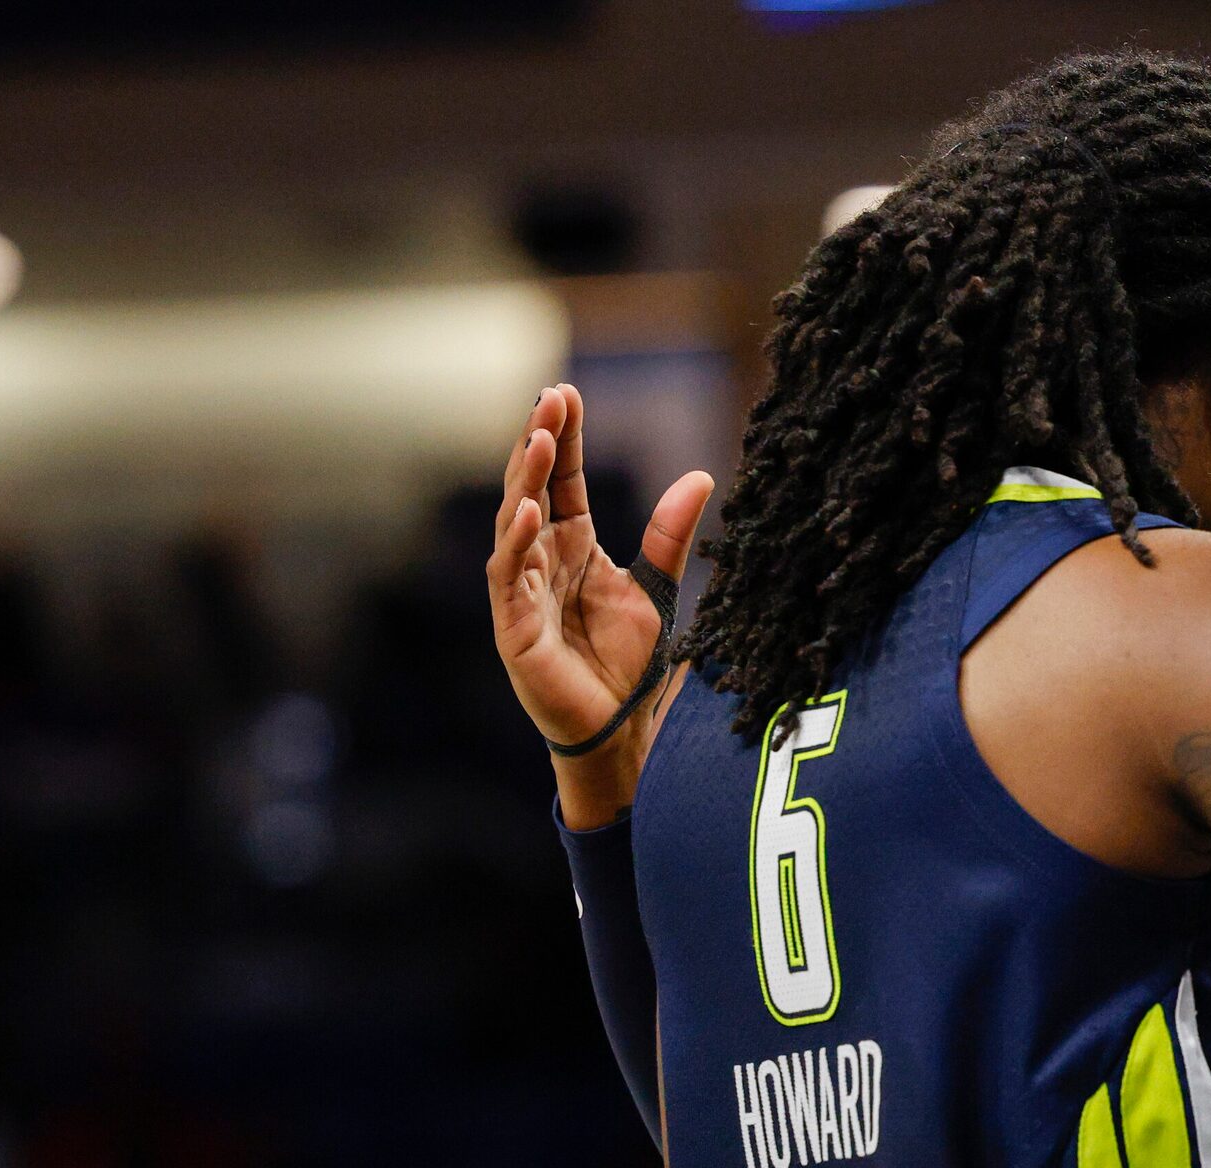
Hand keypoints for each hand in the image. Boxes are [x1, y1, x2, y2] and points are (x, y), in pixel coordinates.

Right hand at [487, 383, 714, 824]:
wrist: (622, 732)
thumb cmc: (630, 666)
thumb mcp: (657, 588)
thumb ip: (670, 535)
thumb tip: (702, 476)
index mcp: (573, 547)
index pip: (563, 481)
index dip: (565, 439)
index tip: (566, 392)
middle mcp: (540, 561)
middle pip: (533, 489)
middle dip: (539, 443)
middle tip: (551, 399)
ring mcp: (521, 592)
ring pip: (515, 523)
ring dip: (525, 480)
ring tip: (542, 438)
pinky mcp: (513, 627)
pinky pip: (508, 575)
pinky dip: (519, 542)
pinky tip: (533, 511)